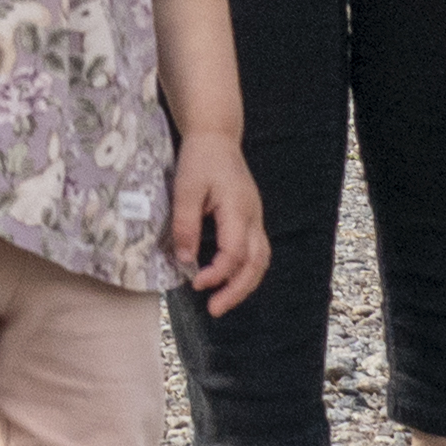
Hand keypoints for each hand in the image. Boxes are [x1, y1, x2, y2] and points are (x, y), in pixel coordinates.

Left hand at [165, 136, 266, 317]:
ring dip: (244, 285)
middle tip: (215, 310)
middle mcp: (253, 217)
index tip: (195, 282)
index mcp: (238, 208)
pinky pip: (256, 252)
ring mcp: (255, 218)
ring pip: (261, 260)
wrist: (217, 136)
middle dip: (237, 291)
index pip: (235, 252)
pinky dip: (245, 271)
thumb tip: (184, 260)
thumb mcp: (185, 188)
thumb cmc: (199, 159)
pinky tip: (228, 281)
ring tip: (222, 302)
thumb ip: (185, 224)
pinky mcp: (251, 219)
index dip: (217, 272)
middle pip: (257, 263)